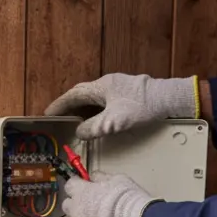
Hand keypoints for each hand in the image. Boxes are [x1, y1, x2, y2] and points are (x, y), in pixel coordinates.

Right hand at [45, 73, 197, 139]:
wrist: (168, 99)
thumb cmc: (142, 107)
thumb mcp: (114, 121)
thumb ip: (94, 127)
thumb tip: (80, 132)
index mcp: (101, 87)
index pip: (73, 95)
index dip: (59, 105)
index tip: (48, 113)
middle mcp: (107, 84)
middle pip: (82, 94)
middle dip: (69, 106)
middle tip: (59, 117)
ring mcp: (117, 87)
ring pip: (93, 97)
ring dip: (82, 108)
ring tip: (74, 120)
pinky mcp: (126, 93)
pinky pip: (103, 100)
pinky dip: (94, 109)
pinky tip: (97, 117)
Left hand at [60, 172, 157, 216]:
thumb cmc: (127, 199)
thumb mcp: (117, 179)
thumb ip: (101, 177)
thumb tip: (95, 177)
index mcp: (81, 192)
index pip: (69, 185)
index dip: (77, 184)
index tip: (83, 183)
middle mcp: (76, 211)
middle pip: (67, 205)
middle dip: (75, 202)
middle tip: (88, 201)